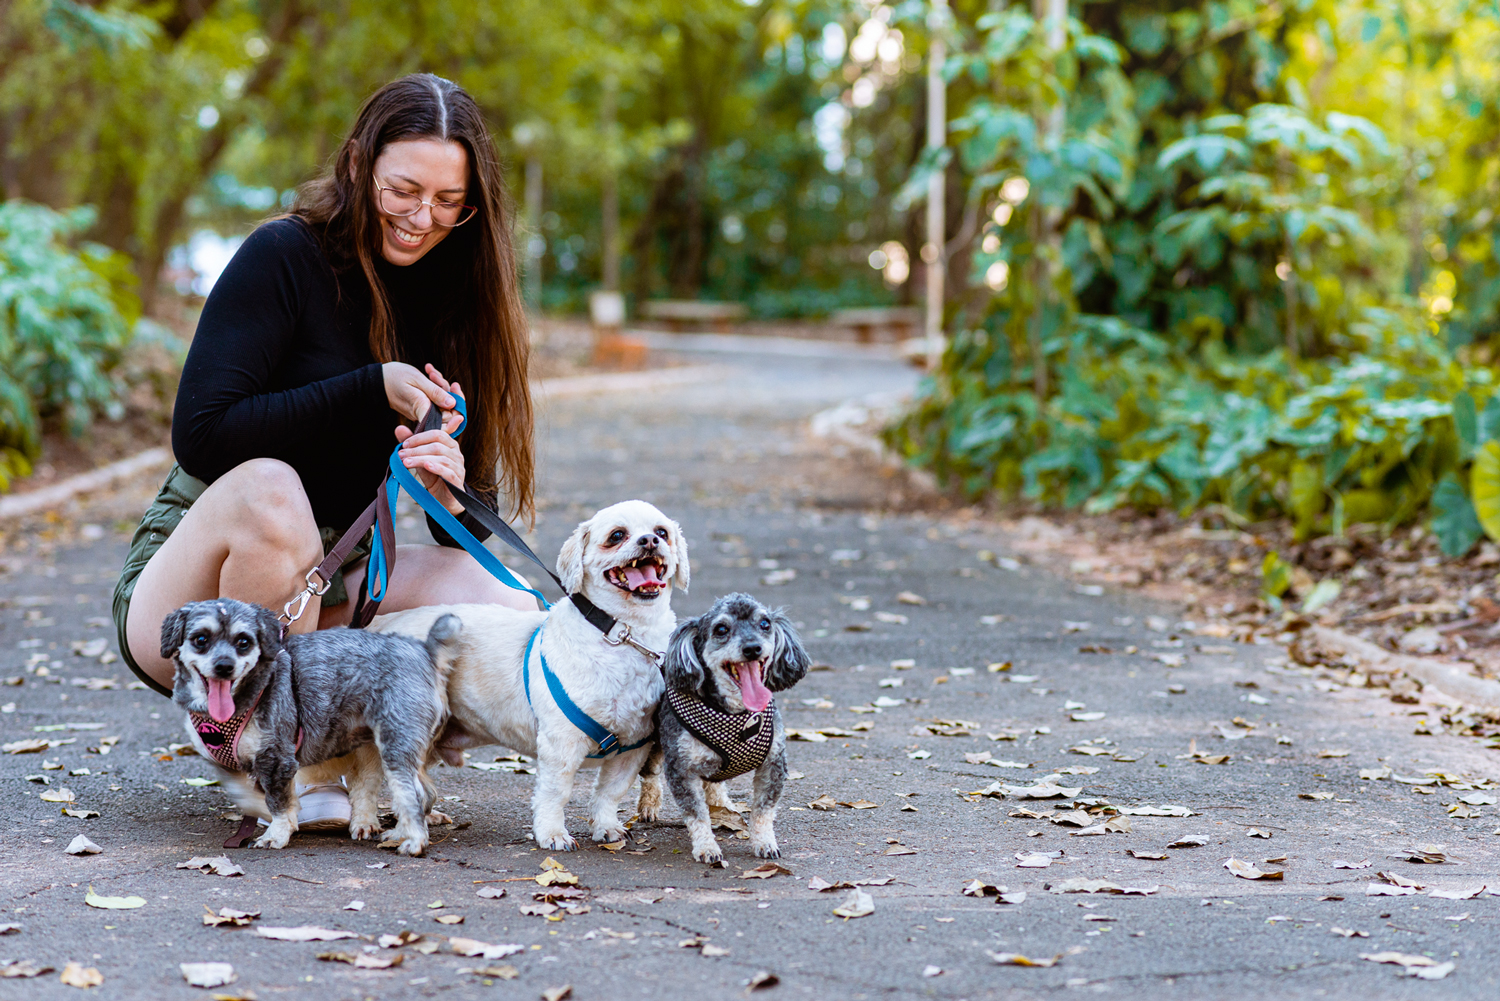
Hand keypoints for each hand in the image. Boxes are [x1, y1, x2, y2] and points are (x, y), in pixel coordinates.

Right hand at [383, 361, 460, 429]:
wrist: (375, 381)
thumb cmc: (394, 377)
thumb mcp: (416, 380)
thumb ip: (434, 392)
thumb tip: (452, 404)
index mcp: (422, 409)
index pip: (446, 422)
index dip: (457, 413)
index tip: (457, 394)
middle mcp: (424, 414)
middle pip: (448, 410)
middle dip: (449, 391)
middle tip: (438, 376)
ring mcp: (423, 411)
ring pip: (442, 401)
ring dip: (441, 385)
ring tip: (430, 372)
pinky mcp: (422, 406)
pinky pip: (435, 398)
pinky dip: (435, 385)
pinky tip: (429, 372)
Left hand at [391, 364, 466, 514]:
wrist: (447, 504)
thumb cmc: (434, 480)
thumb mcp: (418, 460)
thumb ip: (411, 445)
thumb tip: (398, 429)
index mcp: (448, 444)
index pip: (439, 428)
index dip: (429, 421)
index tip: (409, 428)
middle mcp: (455, 452)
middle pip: (439, 439)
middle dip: (418, 441)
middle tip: (402, 447)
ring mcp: (458, 466)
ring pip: (440, 454)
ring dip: (420, 456)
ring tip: (404, 460)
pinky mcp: (457, 481)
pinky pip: (447, 470)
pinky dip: (434, 467)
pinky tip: (423, 466)